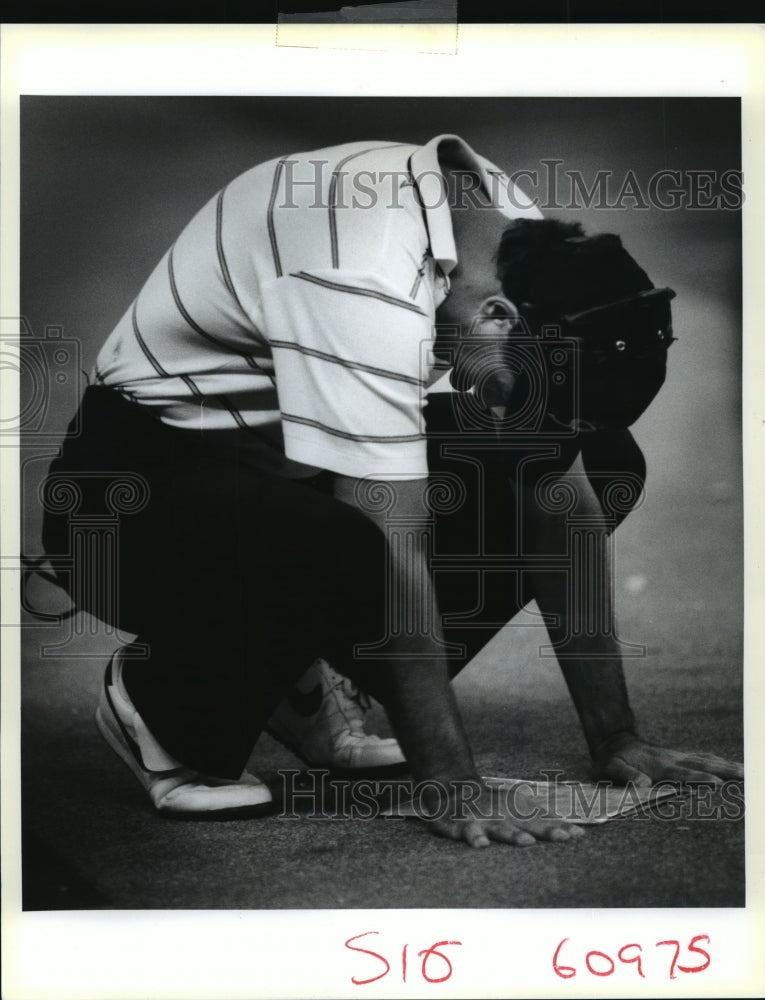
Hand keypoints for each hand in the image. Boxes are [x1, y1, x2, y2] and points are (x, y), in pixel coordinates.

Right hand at [421, 780, 584, 847]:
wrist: (453, 788)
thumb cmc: (492, 804)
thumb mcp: (517, 807)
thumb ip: (543, 821)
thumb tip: (578, 833)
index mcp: (517, 812)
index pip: (543, 821)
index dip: (560, 827)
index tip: (579, 835)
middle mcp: (504, 815)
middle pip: (528, 824)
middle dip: (545, 830)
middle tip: (563, 837)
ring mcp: (483, 820)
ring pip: (500, 828)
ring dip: (513, 834)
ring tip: (527, 842)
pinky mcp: (462, 825)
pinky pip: (468, 832)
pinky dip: (474, 837)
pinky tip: (482, 845)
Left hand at [593, 733, 743, 787]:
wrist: (613, 740)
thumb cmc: (611, 760)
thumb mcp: (611, 768)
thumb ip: (626, 775)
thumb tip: (643, 785)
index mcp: (658, 766)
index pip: (682, 773)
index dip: (698, 778)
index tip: (717, 782)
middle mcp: (672, 760)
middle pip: (702, 764)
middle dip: (724, 770)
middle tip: (746, 775)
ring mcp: (676, 757)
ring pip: (705, 760)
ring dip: (726, 765)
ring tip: (747, 771)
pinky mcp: (677, 757)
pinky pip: (701, 758)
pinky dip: (717, 761)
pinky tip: (729, 765)